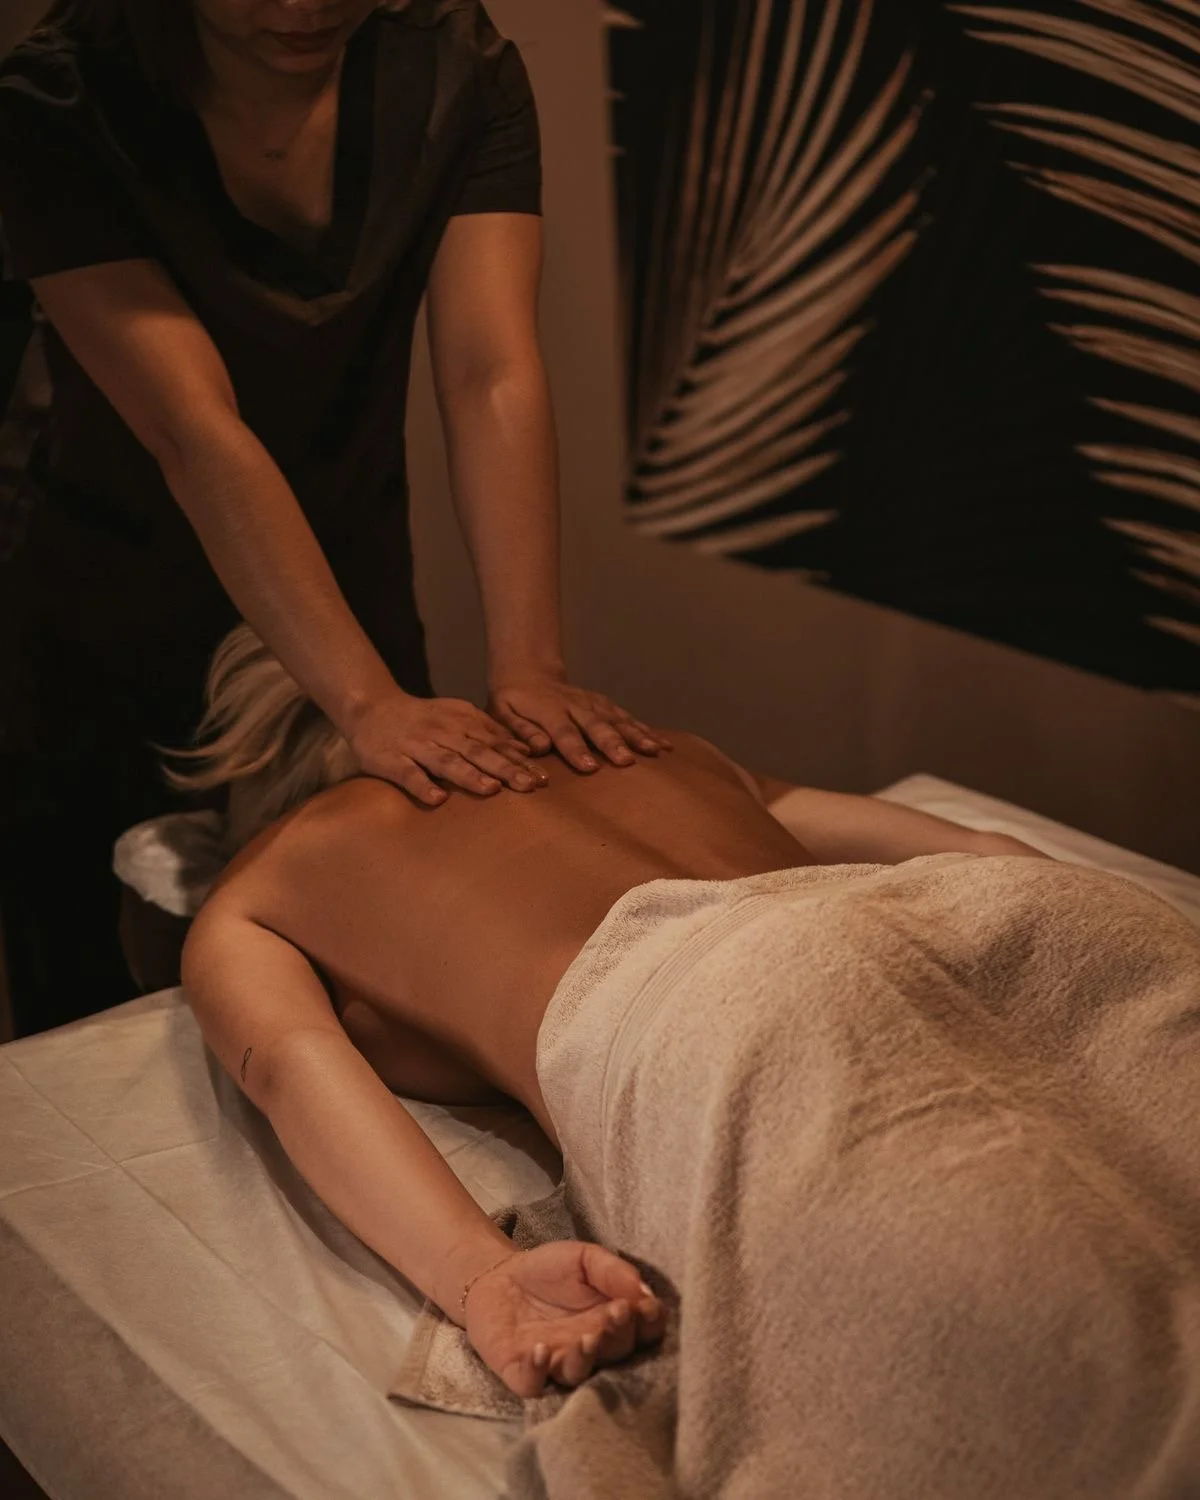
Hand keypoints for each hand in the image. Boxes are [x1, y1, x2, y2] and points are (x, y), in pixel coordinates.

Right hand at [346, 689, 548, 806]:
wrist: (372, 708)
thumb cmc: (423, 719)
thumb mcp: (459, 717)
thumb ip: (489, 732)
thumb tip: (525, 750)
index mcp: (461, 723)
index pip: (495, 743)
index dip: (520, 760)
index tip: (544, 777)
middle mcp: (442, 734)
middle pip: (478, 752)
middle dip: (505, 768)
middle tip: (530, 785)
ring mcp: (416, 747)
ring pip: (446, 761)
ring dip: (469, 776)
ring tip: (491, 790)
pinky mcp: (391, 761)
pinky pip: (408, 774)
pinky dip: (422, 786)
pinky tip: (437, 800)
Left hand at [464, 1241, 666, 1398]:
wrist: (497, 1276)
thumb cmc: (548, 1270)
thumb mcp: (584, 1259)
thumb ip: (614, 1271)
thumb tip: (647, 1294)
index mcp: (611, 1322)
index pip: (643, 1332)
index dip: (650, 1323)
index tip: (646, 1306)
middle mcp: (589, 1349)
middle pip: (616, 1355)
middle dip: (619, 1336)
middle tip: (616, 1314)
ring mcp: (555, 1363)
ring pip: (577, 1376)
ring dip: (584, 1360)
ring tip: (586, 1339)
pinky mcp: (519, 1372)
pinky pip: (531, 1384)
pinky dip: (536, 1372)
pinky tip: (539, 1350)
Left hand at [488, 674, 671, 773]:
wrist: (527, 672)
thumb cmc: (511, 702)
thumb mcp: (501, 713)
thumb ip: (518, 730)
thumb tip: (536, 747)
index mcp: (548, 711)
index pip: (563, 732)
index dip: (576, 749)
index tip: (590, 767)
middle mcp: (575, 706)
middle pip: (596, 725)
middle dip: (612, 743)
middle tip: (626, 761)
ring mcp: (593, 703)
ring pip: (617, 719)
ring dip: (637, 736)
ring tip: (655, 752)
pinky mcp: (605, 705)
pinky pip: (627, 717)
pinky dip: (645, 730)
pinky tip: (662, 745)